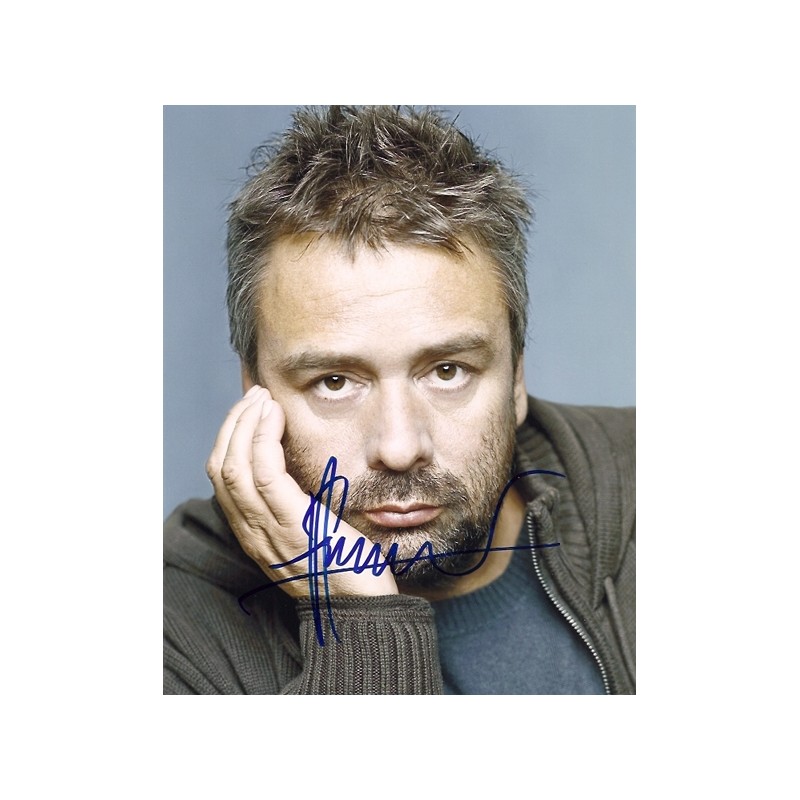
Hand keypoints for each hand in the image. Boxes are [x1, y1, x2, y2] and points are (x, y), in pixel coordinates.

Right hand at [206, 385, 398, 598]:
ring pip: (233, 466)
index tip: (250, 413)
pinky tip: (275, 417)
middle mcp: (252, 532)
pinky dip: (263, 438)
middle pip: (220, 467)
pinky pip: (264, 472)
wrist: (362, 609)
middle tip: (255, 397)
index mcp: (254, 533)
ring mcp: (268, 529)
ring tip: (263, 399)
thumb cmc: (345, 571)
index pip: (222, 479)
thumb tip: (300, 473)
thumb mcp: (311, 534)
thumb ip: (296, 507)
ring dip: (244, 424)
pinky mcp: (293, 523)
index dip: (230, 439)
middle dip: (232, 425)